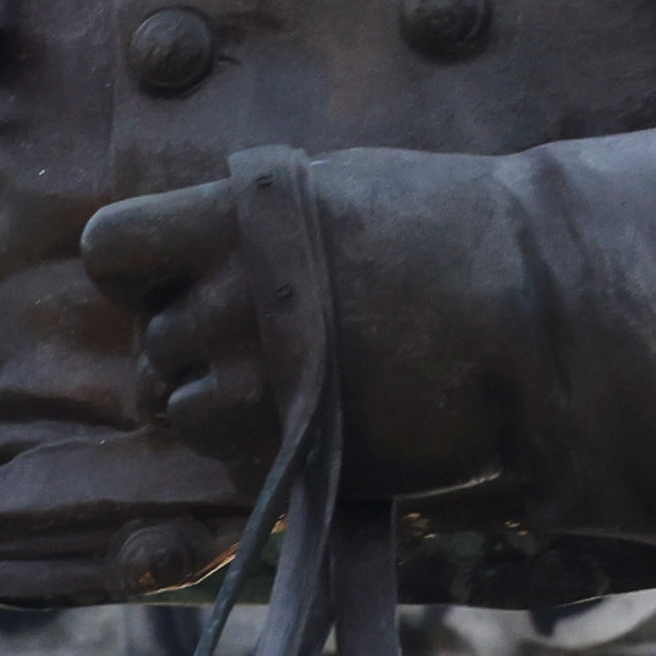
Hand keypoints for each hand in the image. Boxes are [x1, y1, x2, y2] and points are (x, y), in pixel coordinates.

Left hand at [80, 146, 518, 504]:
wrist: (546, 311)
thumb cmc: (452, 234)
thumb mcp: (338, 189)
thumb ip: (250, 224)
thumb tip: (184, 258)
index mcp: (234, 220)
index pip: (109, 250)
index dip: (138, 270)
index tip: (180, 274)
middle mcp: (229, 303)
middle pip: (150, 343)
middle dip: (194, 345)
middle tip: (276, 334)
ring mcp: (258, 387)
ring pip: (182, 411)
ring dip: (223, 404)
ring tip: (303, 381)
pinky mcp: (293, 457)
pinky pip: (232, 466)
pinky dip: (263, 454)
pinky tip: (326, 421)